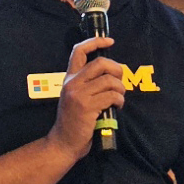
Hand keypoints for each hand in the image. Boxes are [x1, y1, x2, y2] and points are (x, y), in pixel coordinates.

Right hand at [46, 35, 126, 159]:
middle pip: (100, 63)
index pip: (78, 51)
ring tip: (119, 98)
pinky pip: (112, 96)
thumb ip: (86, 84)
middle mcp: (72, 83)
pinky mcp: (87, 107)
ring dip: (121, 89)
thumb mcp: (74, 97)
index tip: (109, 41)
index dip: (95, 42)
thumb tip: (110, 73)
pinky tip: (117, 107)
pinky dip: (120, 100)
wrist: (63, 143)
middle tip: (120, 81)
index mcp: (69, 78)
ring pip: (110, 80)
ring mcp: (79, 95)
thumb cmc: (74, 121)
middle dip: (117, 69)